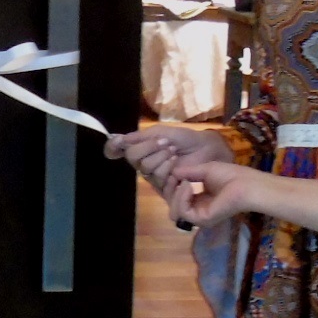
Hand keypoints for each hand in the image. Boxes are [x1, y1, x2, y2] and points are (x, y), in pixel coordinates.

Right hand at [102, 124, 233, 194]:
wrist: (204, 149)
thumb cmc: (185, 139)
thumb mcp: (162, 131)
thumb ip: (141, 136)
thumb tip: (118, 137)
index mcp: (140, 147)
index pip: (117, 149)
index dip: (113, 146)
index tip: (117, 140)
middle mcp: (142, 162)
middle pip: (132, 157)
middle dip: (148, 147)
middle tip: (164, 142)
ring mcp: (152, 175)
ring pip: (145, 167)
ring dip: (160, 156)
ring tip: (173, 150)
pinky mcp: (162, 186)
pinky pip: (156, 176)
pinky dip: (166, 165)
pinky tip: (176, 160)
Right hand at [162, 156, 264, 227]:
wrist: (246, 184)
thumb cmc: (230, 176)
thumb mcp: (204, 170)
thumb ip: (187, 173)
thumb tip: (172, 172)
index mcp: (200, 199)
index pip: (177, 198)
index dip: (172, 186)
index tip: (173, 172)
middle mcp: (198, 210)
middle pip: (173, 206)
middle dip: (169, 191)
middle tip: (174, 178)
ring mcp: (200, 216)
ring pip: (175, 211)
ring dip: (175, 194)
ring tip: (184, 182)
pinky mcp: (202, 220)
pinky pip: (183, 211)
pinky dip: (181, 197)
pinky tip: (189, 186)